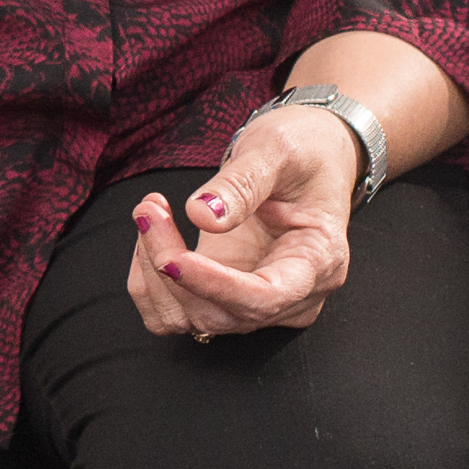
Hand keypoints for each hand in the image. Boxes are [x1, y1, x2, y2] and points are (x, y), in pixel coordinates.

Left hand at [130, 108, 354, 339]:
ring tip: (150, 211)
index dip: (215, 286)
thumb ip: (242, 183)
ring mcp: (257, 302)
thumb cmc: (303, 149)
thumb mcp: (277, 149)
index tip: (171, 259)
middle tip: (149, 209)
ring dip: (153, 275)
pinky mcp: (224, 297)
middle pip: (221, 314)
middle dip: (171, 269)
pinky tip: (153, 235)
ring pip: (190, 319)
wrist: (305, 156)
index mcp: (319, 261)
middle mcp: (292, 296)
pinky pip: (177, 311)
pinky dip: (150, 282)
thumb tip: (201, 215)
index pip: (266, 298)